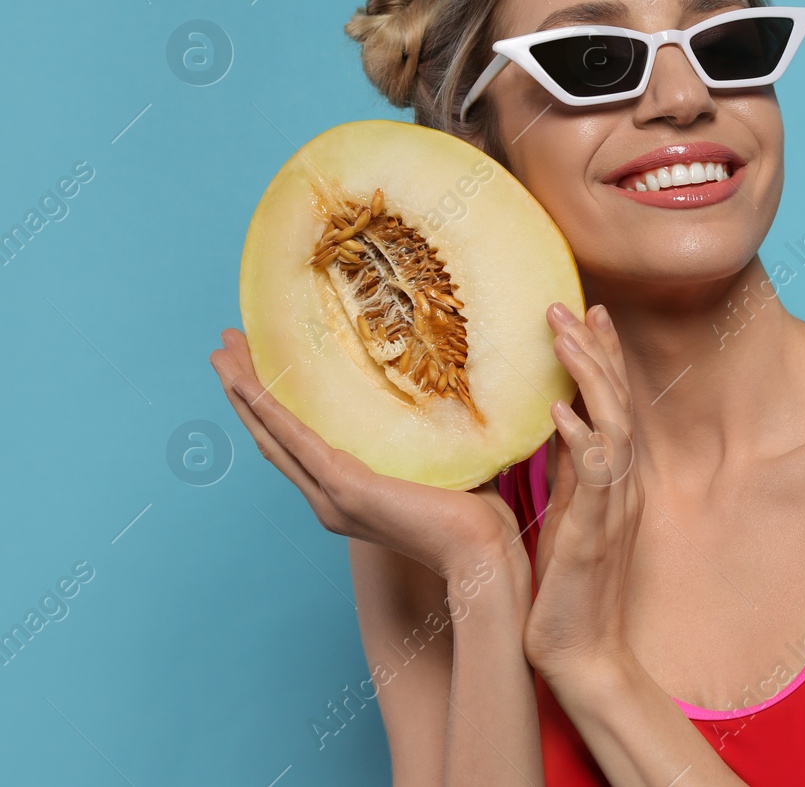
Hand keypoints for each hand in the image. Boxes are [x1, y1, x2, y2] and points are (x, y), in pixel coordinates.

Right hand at [209, 327, 530, 591]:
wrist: (484, 554)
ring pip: (273, 435)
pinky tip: (246, 383)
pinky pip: (296, 441)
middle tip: (224, 348)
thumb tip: (455, 394)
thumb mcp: (449, 465)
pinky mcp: (347, 489)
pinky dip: (267, 410)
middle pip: (273, 436)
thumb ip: (437, 435)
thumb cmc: (478, 518)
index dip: (273, 409)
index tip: (258, 367)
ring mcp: (333, 496)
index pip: (299, 444)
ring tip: (221, 354)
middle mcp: (330, 498)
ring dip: (244, 393)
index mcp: (350, 494)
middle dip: (246, 391)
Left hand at [522, 301, 644, 684]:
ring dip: (590, 379)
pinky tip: (563, 415)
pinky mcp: (595, 534)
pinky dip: (582, 444)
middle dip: (596, 350)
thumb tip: (552, 421)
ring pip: (612, 427)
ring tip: (565, 337)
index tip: (586, 311)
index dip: (601, 356)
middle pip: (616, 402)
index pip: (610, 403)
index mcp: (610, 477)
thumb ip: (566, 468)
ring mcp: (611, 507)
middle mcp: (619, 484)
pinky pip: (595, 480)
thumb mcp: (566, 513)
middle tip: (571, 304)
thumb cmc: (567, 587)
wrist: (582, 652)